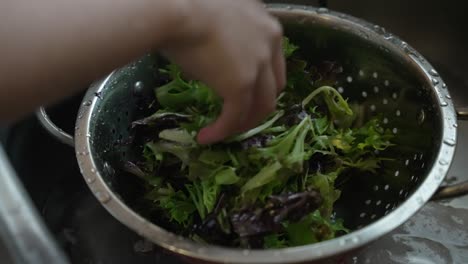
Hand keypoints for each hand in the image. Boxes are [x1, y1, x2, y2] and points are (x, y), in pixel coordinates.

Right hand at [161, 0, 285, 143]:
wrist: (172, 9)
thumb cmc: (183, 6)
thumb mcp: (216, 19)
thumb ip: (224, 40)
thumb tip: (207, 65)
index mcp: (266, 25)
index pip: (273, 63)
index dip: (260, 83)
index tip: (244, 94)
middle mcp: (270, 43)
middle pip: (273, 86)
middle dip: (256, 106)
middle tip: (238, 116)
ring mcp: (258, 64)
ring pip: (261, 106)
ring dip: (243, 123)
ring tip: (224, 131)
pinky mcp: (241, 84)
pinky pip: (235, 116)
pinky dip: (222, 131)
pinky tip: (206, 137)